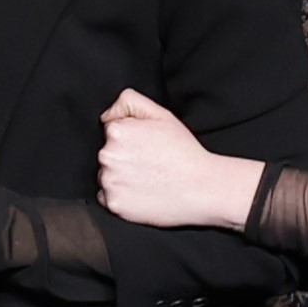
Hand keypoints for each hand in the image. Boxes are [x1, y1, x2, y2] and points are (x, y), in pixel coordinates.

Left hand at [98, 86, 264, 230]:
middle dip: (124, 157)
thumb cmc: (184, 152)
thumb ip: (129, 103)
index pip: (111, 133)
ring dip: (121, 177)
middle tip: (150, 163)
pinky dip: (121, 196)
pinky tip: (142, 192)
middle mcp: (107, 156)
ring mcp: (109, 181)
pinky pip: (108, 197)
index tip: (146, 147)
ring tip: (148, 178)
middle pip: (108, 154)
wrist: (201, 187)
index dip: (131, 139)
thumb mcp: (161, 114)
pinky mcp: (113, 203)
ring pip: (107, 176)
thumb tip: (106, 116)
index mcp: (117, 132)